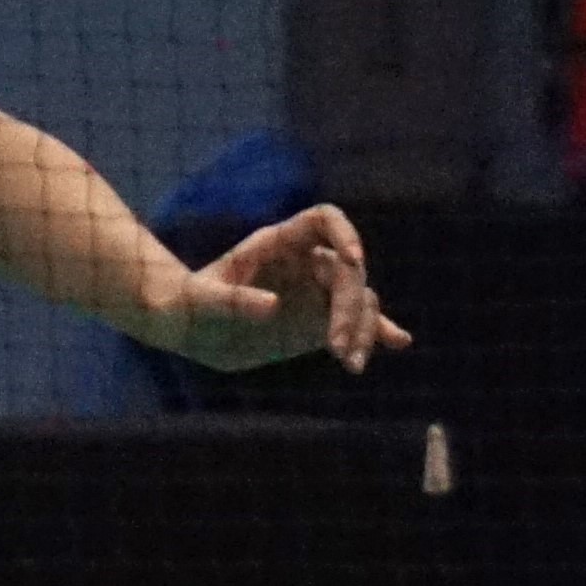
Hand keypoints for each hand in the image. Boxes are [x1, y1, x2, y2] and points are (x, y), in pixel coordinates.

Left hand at [148, 205, 411, 374]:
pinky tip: (398, 342)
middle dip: (349, 307)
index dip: (344, 233)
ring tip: (351, 365)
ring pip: (358, 300)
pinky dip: (375, 332)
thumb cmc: (188, 306)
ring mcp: (315, 293)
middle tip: (336, 347)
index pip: (324, 220)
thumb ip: (235, 301)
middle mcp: (305, 262)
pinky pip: (355, 324)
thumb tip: (273, 306)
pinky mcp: (318, 324)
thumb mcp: (203, 303)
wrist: (189, 330)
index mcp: (279, 243)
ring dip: (362, 330)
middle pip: (348, 271)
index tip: (354, 261)